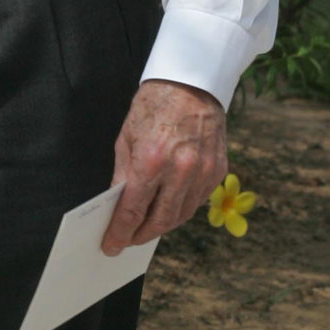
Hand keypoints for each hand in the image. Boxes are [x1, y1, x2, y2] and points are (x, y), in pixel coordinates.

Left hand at [102, 79, 227, 255]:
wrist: (192, 82)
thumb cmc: (153, 107)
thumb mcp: (126, 139)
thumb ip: (123, 177)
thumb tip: (118, 208)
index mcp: (151, 161)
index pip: (132, 211)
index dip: (119, 234)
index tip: (111, 247)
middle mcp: (180, 170)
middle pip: (159, 221)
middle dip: (141, 235)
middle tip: (128, 240)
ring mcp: (203, 172)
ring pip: (181, 216)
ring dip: (162, 226)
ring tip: (146, 227)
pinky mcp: (218, 170)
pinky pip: (197, 201)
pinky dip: (181, 209)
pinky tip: (168, 207)